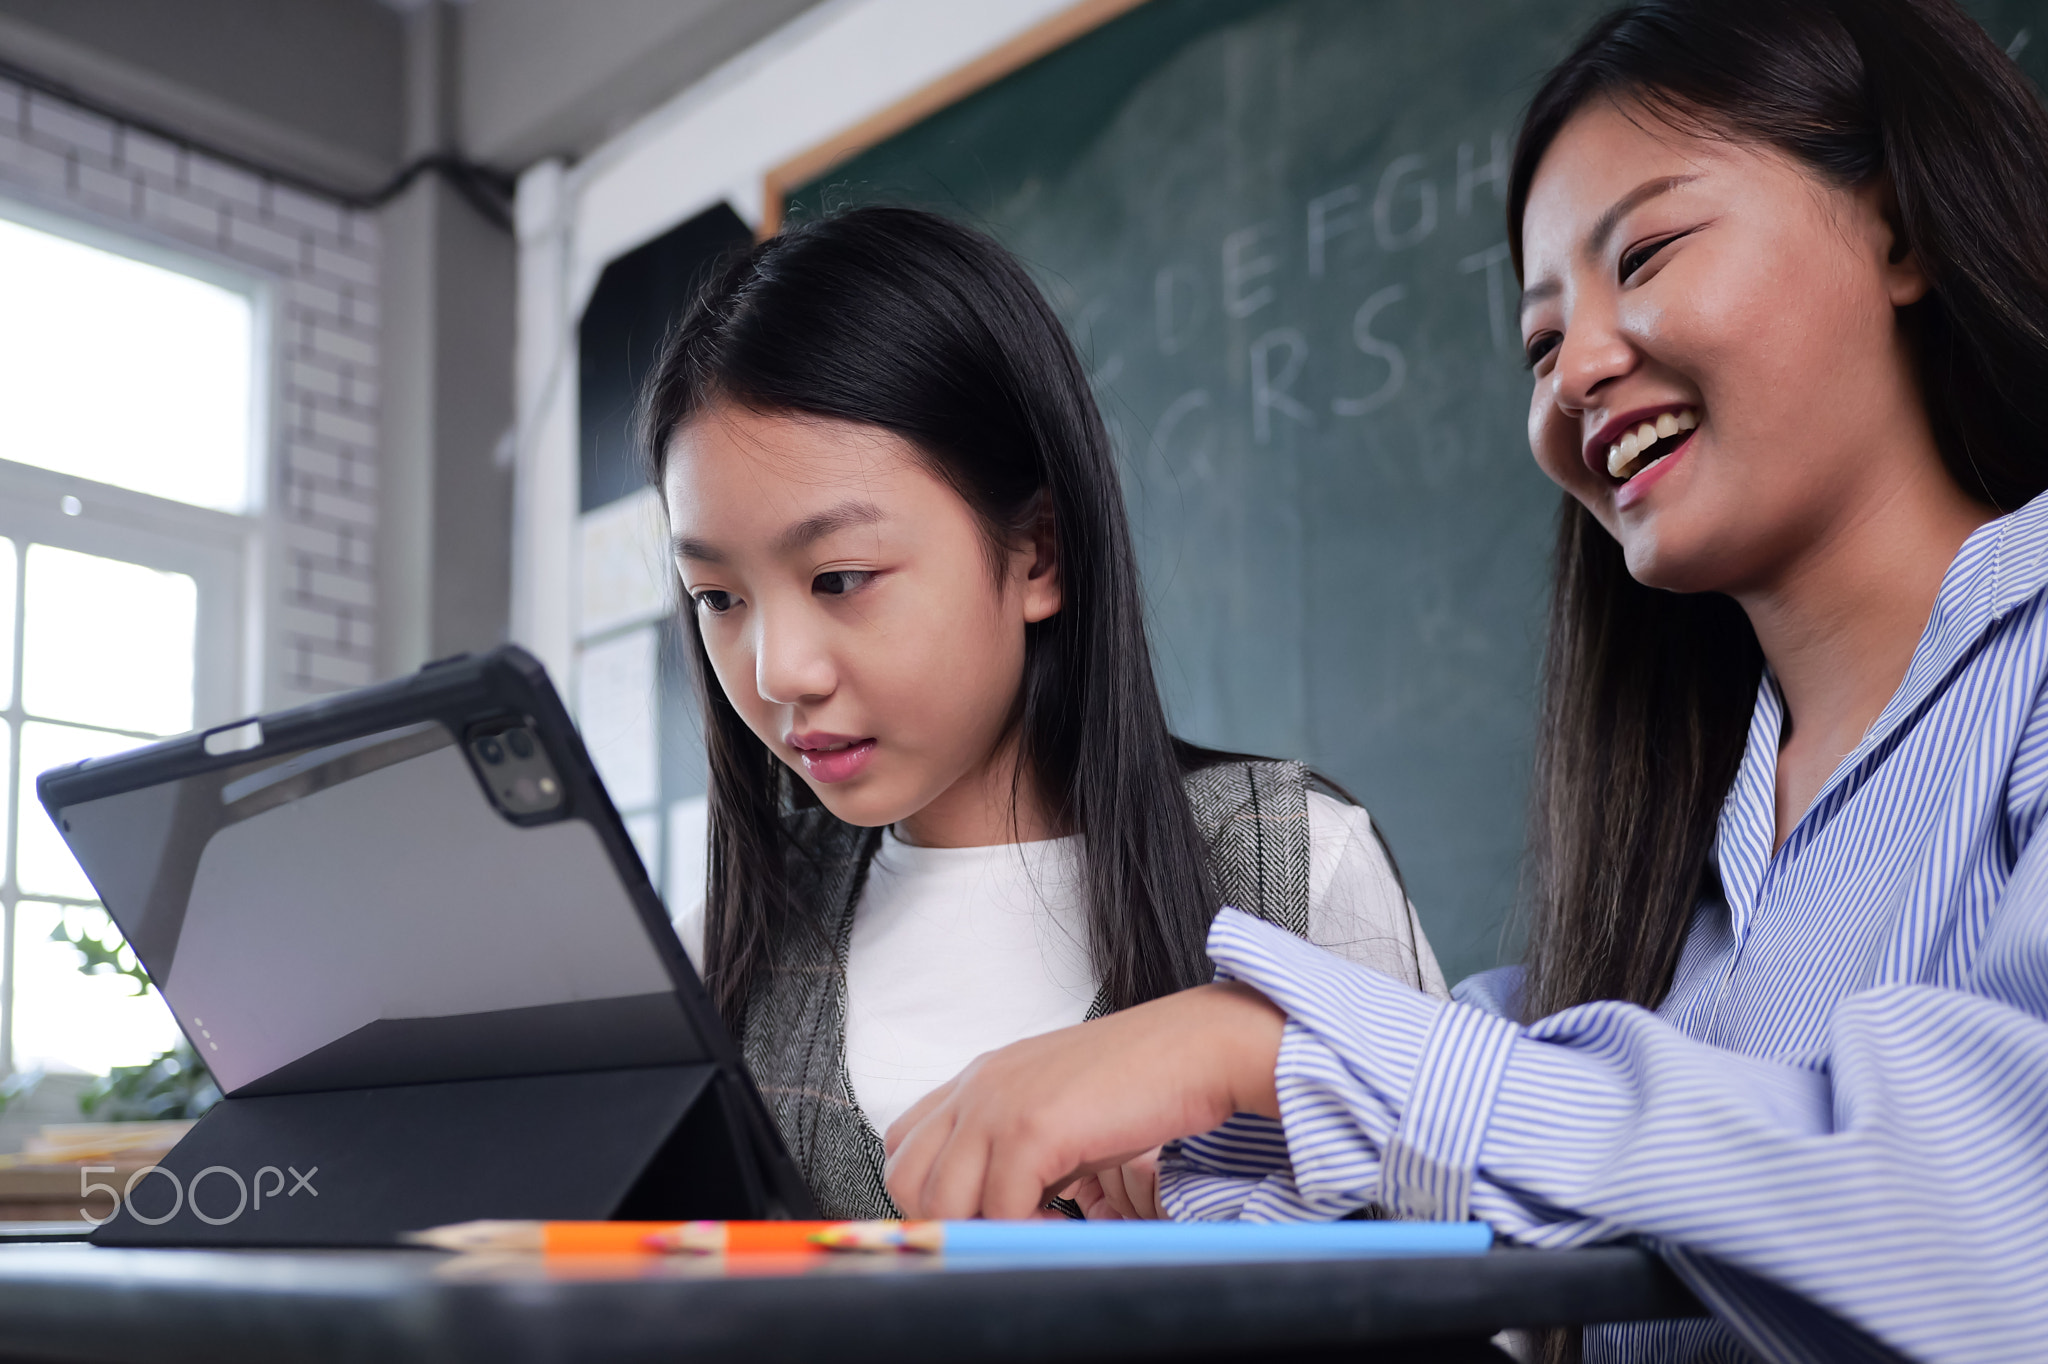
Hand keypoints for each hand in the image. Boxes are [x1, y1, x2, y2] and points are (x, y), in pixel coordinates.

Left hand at [882, 981, 1284, 1219]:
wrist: (1195, 1048)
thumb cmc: (1139, 1082)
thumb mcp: (1057, 1108)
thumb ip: (1013, 1145)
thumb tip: (993, 1209)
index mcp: (980, 1079)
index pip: (902, 1145)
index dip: (931, 1193)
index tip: (981, 1216)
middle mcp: (977, 1087)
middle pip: (905, 1180)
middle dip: (947, 1223)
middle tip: (1006, 1230)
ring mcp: (998, 1105)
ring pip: (940, 1203)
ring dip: (984, 1232)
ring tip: (1039, 1227)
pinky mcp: (1031, 1128)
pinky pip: (998, 1210)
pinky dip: (1026, 1233)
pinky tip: (1063, 1220)